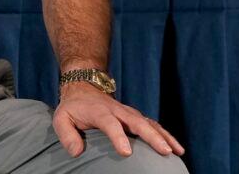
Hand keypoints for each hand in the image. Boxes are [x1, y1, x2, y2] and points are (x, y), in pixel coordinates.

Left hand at [53, 82, 183, 157]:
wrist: (85, 86)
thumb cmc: (73, 107)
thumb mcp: (61, 118)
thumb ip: (66, 135)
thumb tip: (76, 152)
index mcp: (100, 112)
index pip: (111, 124)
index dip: (118, 137)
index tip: (126, 152)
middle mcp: (118, 111)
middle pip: (138, 122)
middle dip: (152, 137)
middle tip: (164, 151)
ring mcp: (129, 113)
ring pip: (150, 123)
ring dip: (164, 136)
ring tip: (176, 151)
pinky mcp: (136, 117)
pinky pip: (153, 125)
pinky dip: (166, 135)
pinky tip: (177, 147)